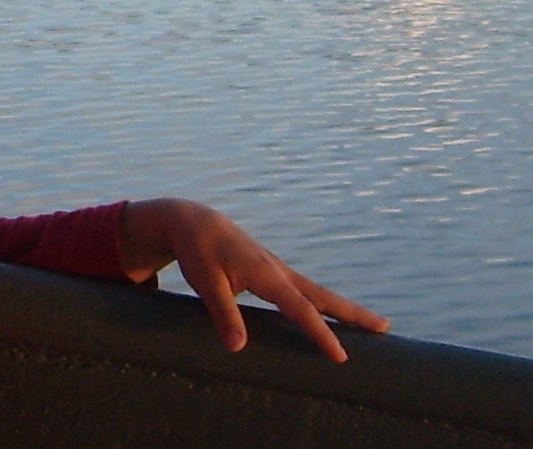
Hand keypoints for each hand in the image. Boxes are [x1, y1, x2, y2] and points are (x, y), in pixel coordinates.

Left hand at [119, 198, 390, 361]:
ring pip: (316, 292)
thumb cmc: (197, 251)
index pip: (301, 309)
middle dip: (353, 314)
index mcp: (266, 274)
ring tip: (371, 325)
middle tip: (386, 329)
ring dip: (343, 308)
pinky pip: (304, 289)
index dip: (321, 334)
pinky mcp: (269, 269)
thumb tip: (238, 348)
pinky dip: (322, 302)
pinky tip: (327, 313)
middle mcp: (278, 270)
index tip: (342, 357)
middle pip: (322, 296)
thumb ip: (223, 313)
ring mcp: (276, 268)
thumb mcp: (204, 282)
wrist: (191, 220)